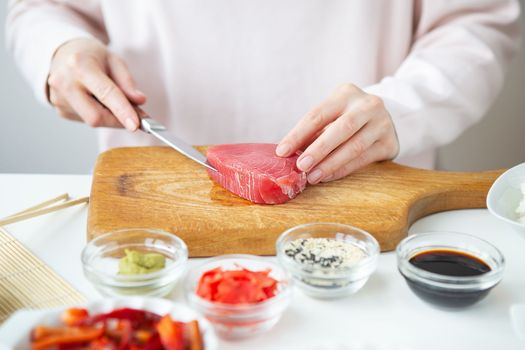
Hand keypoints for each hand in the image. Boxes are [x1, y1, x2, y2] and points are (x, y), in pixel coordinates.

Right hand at [47, 38, 144, 130]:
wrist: (64, 54)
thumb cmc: (92, 57)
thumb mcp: (114, 61)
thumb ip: (127, 82)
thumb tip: (139, 101)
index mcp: (79, 65)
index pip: (105, 94)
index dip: (122, 111)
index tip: (136, 124)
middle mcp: (64, 83)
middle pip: (95, 116)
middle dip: (117, 120)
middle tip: (132, 115)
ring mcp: (58, 98)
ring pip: (91, 120)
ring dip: (108, 116)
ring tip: (107, 98)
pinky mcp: (59, 109)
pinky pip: (85, 120)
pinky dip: (97, 114)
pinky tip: (95, 100)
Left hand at [276, 84, 398, 183]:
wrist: (384, 119)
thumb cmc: (347, 118)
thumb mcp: (331, 116)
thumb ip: (312, 132)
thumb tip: (288, 154)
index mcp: (345, 94)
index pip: (318, 114)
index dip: (298, 134)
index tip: (282, 152)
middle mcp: (367, 105)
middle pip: (341, 129)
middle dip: (318, 150)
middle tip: (301, 166)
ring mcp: (382, 123)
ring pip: (354, 146)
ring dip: (330, 164)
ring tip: (312, 177)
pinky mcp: (389, 142)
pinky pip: (363, 159)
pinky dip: (343, 169)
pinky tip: (327, 176)